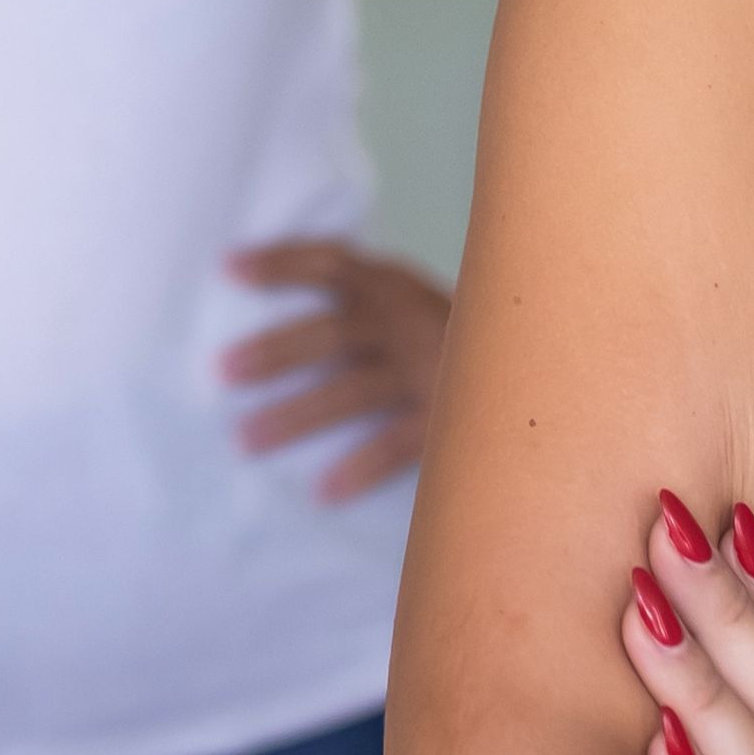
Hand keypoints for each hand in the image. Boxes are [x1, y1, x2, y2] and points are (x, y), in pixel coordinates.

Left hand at [224, 239, 452, 500]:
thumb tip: (268, 319)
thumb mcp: (408, 305)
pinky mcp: (450, 419)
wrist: (532, 373)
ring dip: (294, 417)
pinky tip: (322, 492)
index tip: (226, 268)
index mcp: (393, 286)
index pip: (332, 263)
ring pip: (351, 393)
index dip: (280, 262)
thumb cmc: (445, 343)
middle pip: (331, 331)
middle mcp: (409, 320)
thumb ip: (358, 304)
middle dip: (274, 351)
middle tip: (221, 372)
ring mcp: (431, 369)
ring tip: (245, 441)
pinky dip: (358, 469)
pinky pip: (395, 446)